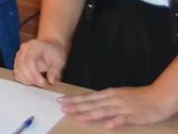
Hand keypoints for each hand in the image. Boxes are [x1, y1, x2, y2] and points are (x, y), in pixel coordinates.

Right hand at [13, 38, 67, 86]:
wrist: (51, 47)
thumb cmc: (55, 53)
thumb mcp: (59, 61)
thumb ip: (55, 71)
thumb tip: (51, 81)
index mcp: (33, 46)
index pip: (29, 60)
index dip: (34, 73)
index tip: (42, 83)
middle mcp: (23, 49)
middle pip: (21, 66)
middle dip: (31, 79)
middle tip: (43, 85)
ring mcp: (18, 55)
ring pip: (17, 71)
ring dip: (27, 80)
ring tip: (39, 83)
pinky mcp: (17, 62)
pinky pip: (17, 73)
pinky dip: (24, 80)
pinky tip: (33, 82)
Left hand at [59, 84, 177, 127]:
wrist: (158, 97)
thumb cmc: (138, 97)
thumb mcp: (119, 94)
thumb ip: (105, 99)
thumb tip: (90, 101)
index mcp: (109, 94)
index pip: (88, 97)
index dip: (74, 99)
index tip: (61, 100)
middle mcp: (114, 99)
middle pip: (92, 103)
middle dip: (76, 106)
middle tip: (62, 108)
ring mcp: (123, 107)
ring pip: (104, 111)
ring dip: (90, 114)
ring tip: (78, 117)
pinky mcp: (134, 115)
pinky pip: (123, 119)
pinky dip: (115, 122)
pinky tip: (106, 126)